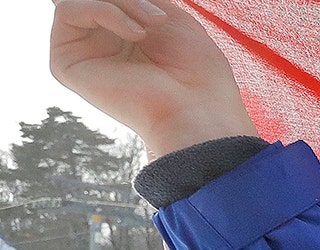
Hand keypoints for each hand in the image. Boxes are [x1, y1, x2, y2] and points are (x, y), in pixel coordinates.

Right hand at [50, 0, 256, 157]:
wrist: (196, 110)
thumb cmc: (196, 71)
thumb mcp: (169, 14)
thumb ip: (130, 0)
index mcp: (124, 34)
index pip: (109, 1)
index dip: (129, 2)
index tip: (158, 12)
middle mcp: (100, 43)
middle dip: (129, 0)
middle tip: (158, 18)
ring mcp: (83, 52)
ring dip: (122, 3)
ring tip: (153, 25)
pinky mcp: (66, 63)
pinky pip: (68, 10)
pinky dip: (106, 12)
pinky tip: (137, 35)